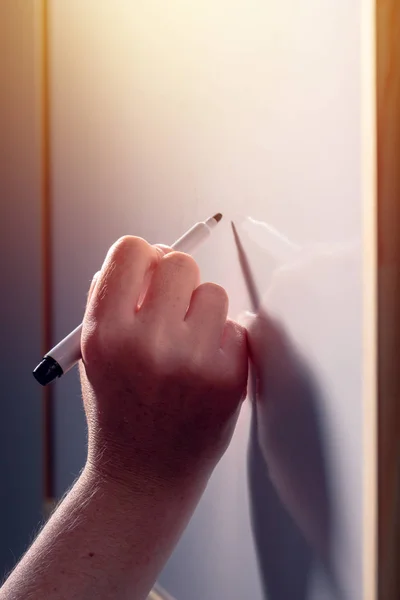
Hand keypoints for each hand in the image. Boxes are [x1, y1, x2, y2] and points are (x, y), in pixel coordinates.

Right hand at [80, 236, 247, 497]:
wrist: (143, 477)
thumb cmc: (118, 410)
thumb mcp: (95, 353)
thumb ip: (113, 300)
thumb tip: (149, 253)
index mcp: (105, 332)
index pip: (131, 250)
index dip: (142, 257)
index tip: (148, 272)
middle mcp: (146, 342)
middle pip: (179, 262)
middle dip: (176, 280)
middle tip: (172, 307)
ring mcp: (191, 360)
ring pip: (213, 292)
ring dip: (202, 311)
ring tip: (188, 346)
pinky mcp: (228, 377)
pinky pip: (236, 326)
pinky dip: (223, 340)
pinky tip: (205, 368)